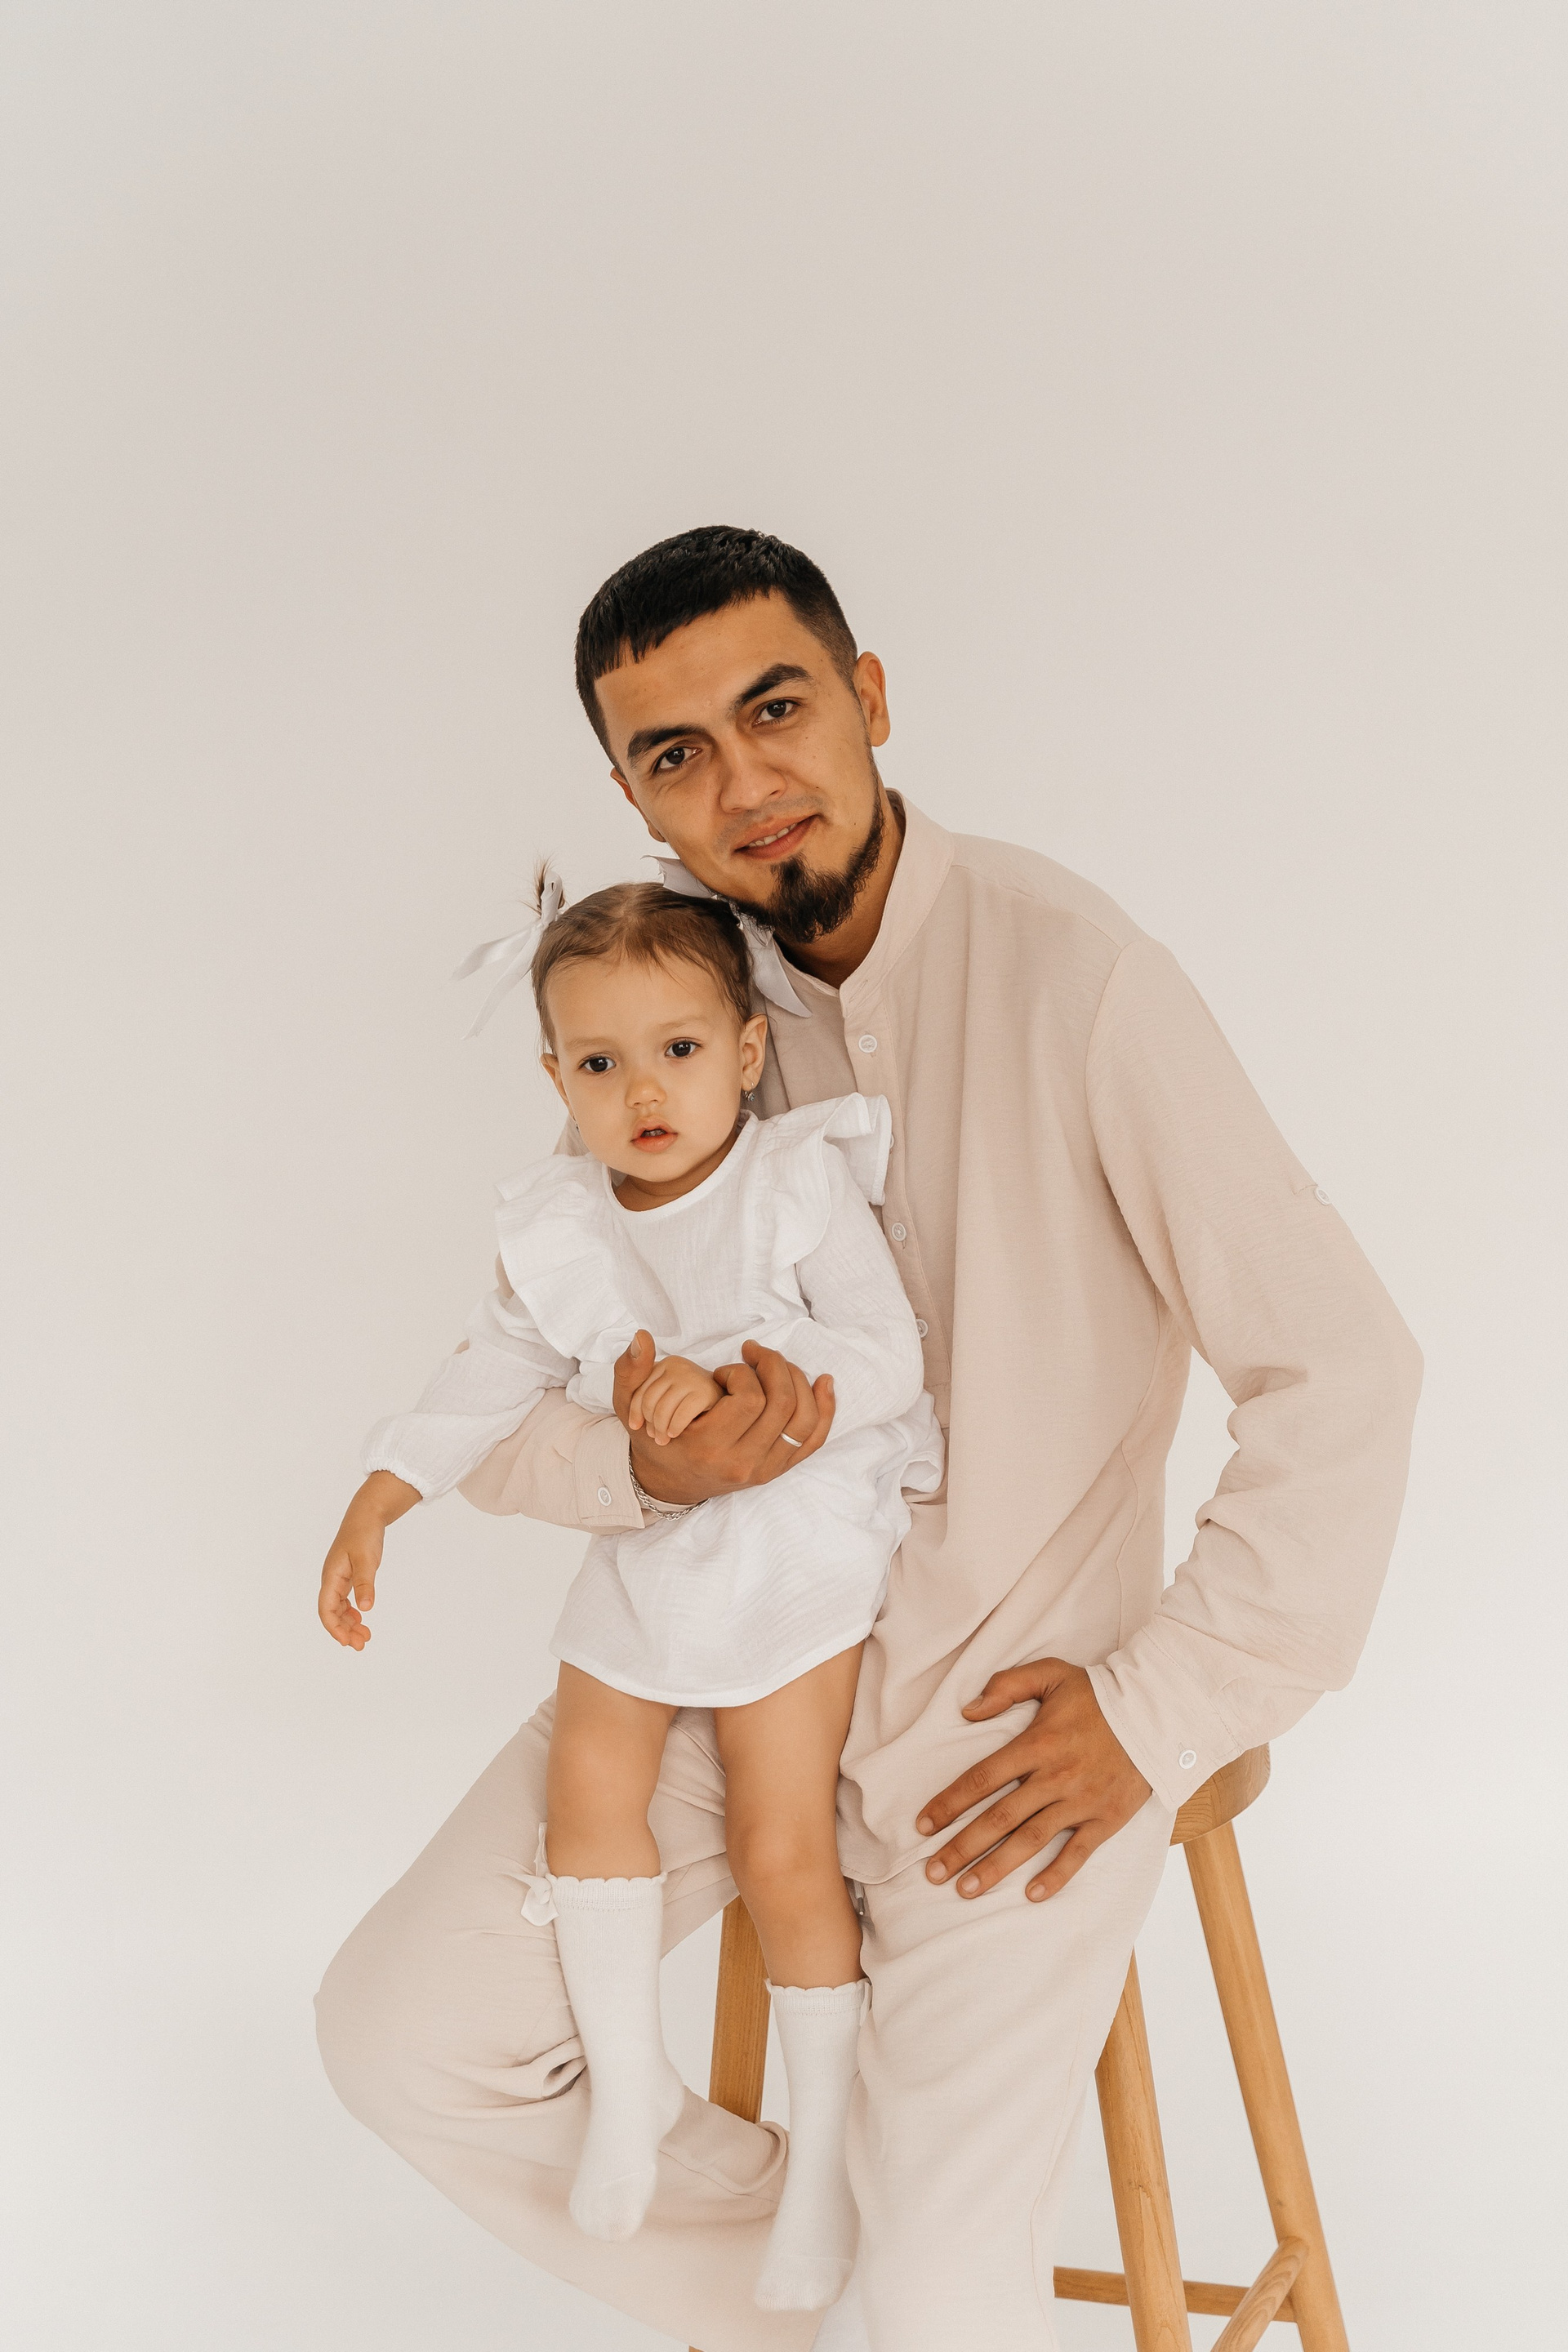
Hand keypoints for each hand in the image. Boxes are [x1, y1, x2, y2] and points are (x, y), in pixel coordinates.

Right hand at [317, 1470, 420, 1649]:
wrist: (366, 1515)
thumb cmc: (364, 1534)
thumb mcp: (367, 1559)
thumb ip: (365, 1583)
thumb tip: (365, 1609)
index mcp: (331, 1576)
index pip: (326, 1609)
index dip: (334, 1628)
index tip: (347, 1642)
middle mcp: (331, 1580)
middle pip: (331, 1613)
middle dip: (344, 1631)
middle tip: (362, 1644)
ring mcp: (338, 1579)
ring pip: (338, 1609)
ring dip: (349, 1624)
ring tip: (365, 1637)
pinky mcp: (347, 1577)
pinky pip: (344, 1601)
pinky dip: (352, 1612)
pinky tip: (361, 1619)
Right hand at [612, 1329, 834, 1504]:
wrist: (667, 1482)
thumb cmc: (653, 1439)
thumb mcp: (631, 1407)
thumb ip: (630, 1371)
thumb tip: (641, 1337)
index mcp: (709, 1448)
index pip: (750, 1400)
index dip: (742, 1373)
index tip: (723, 1372)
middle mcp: (743, 1464)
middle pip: (783, 1405)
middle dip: (774, 1366)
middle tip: (754, 1353)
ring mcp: (765, 1471)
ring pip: (804, 1420)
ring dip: (798, 1381)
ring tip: (776, 1364)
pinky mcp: (778, 1470)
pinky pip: (813, 1439)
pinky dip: (825, 1409)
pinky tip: (823, 1382)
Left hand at [625, 1353, 724, 1442]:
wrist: (692, 1438)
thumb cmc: (662, 1415)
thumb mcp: (634, 1396)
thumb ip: (628, 1368)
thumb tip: (641, 1333)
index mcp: (663, 1364)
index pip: (640, 1390)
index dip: (635, 1413)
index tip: (637, 1426)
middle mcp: (678, 1365)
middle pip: (650, 1400)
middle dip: (650, 1424)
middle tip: (655, 1436)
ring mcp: (694, 1377)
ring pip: (664, 1408)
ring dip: (661, 1430)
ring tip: (663, 1438)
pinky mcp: (708, 1392)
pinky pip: (682, 1413)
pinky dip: (675, 1427)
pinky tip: (675, 1433)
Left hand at [915, 1659, 1152, 1903]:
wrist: (1156, 1712)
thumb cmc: (1098, 1694)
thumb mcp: (1050, 1675)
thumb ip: (1006, 1686)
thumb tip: (968, 1710)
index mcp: (1037, 1743)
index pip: (982, 1778)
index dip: (950, 1802)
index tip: (924, 1824)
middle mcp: (1055, 1777)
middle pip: (999, 1818)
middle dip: (962, 1847)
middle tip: (933, 1872)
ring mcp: (1081, 1802)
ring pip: (1030, 1840)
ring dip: (996, 1867)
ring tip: (966, 1889)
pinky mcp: (1106, 1819)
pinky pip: (1077, 1853)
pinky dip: (1056, 1875)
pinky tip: (1032, 1894)